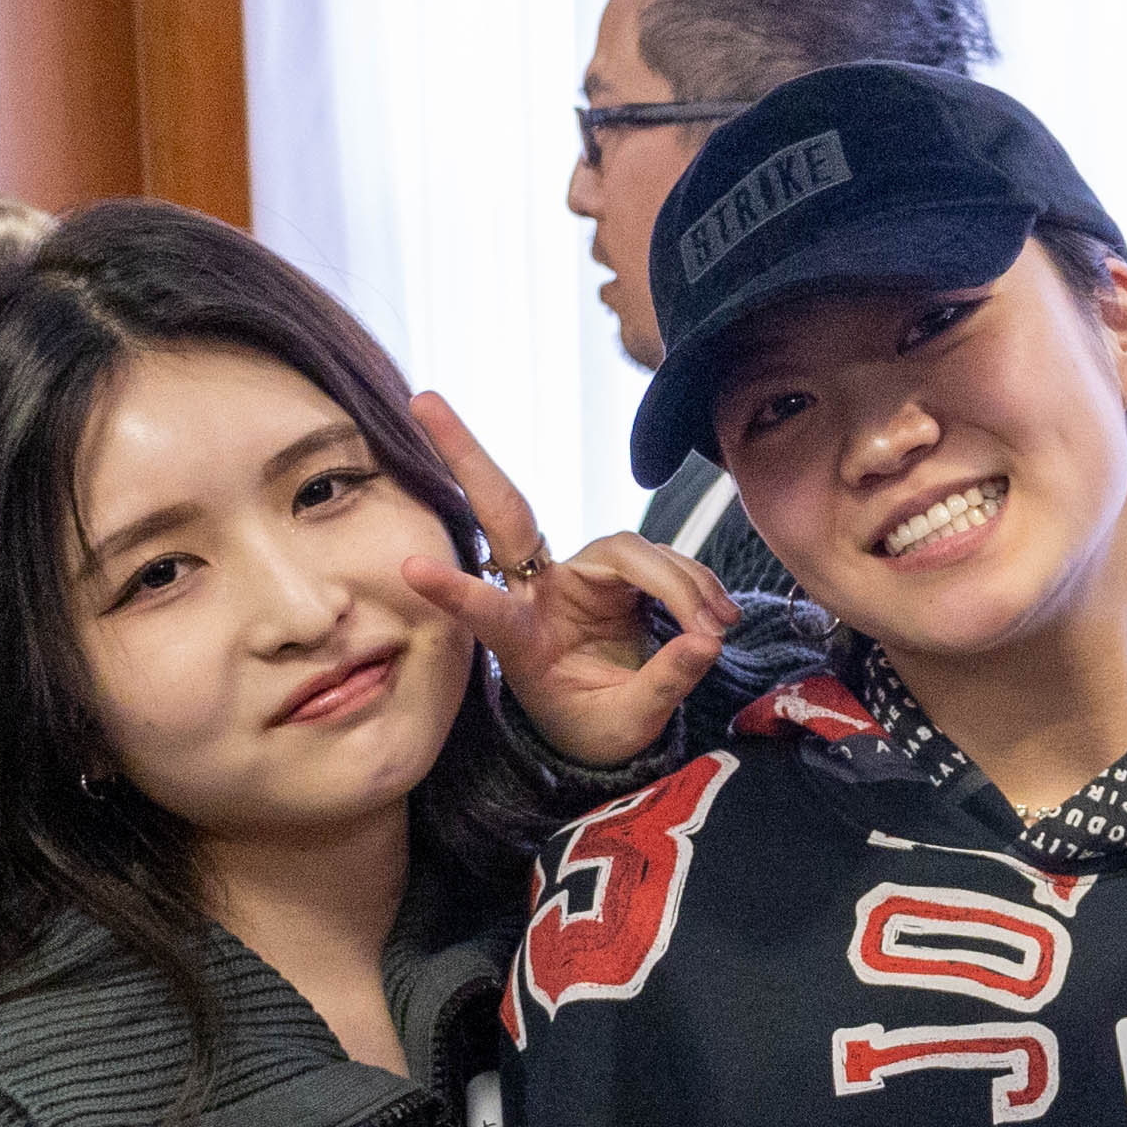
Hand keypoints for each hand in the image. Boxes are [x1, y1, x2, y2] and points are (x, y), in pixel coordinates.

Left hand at [401, 389, 733, 770]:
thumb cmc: (597, 727)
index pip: (487, 613)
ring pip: (625, 548)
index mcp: (522, 642)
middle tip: (422, 399)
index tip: (409, 568)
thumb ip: (662, 684)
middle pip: (506, 513)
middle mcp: (539, 594)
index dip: (454, 592)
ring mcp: (574, 575)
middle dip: (466, 455)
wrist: (607, 724)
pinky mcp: (612, 571)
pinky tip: (717, 617)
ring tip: (716, 628)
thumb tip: (705, 641)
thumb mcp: (626, 726)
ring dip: (680, 583)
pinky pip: (659, 559)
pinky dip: (694, 585)